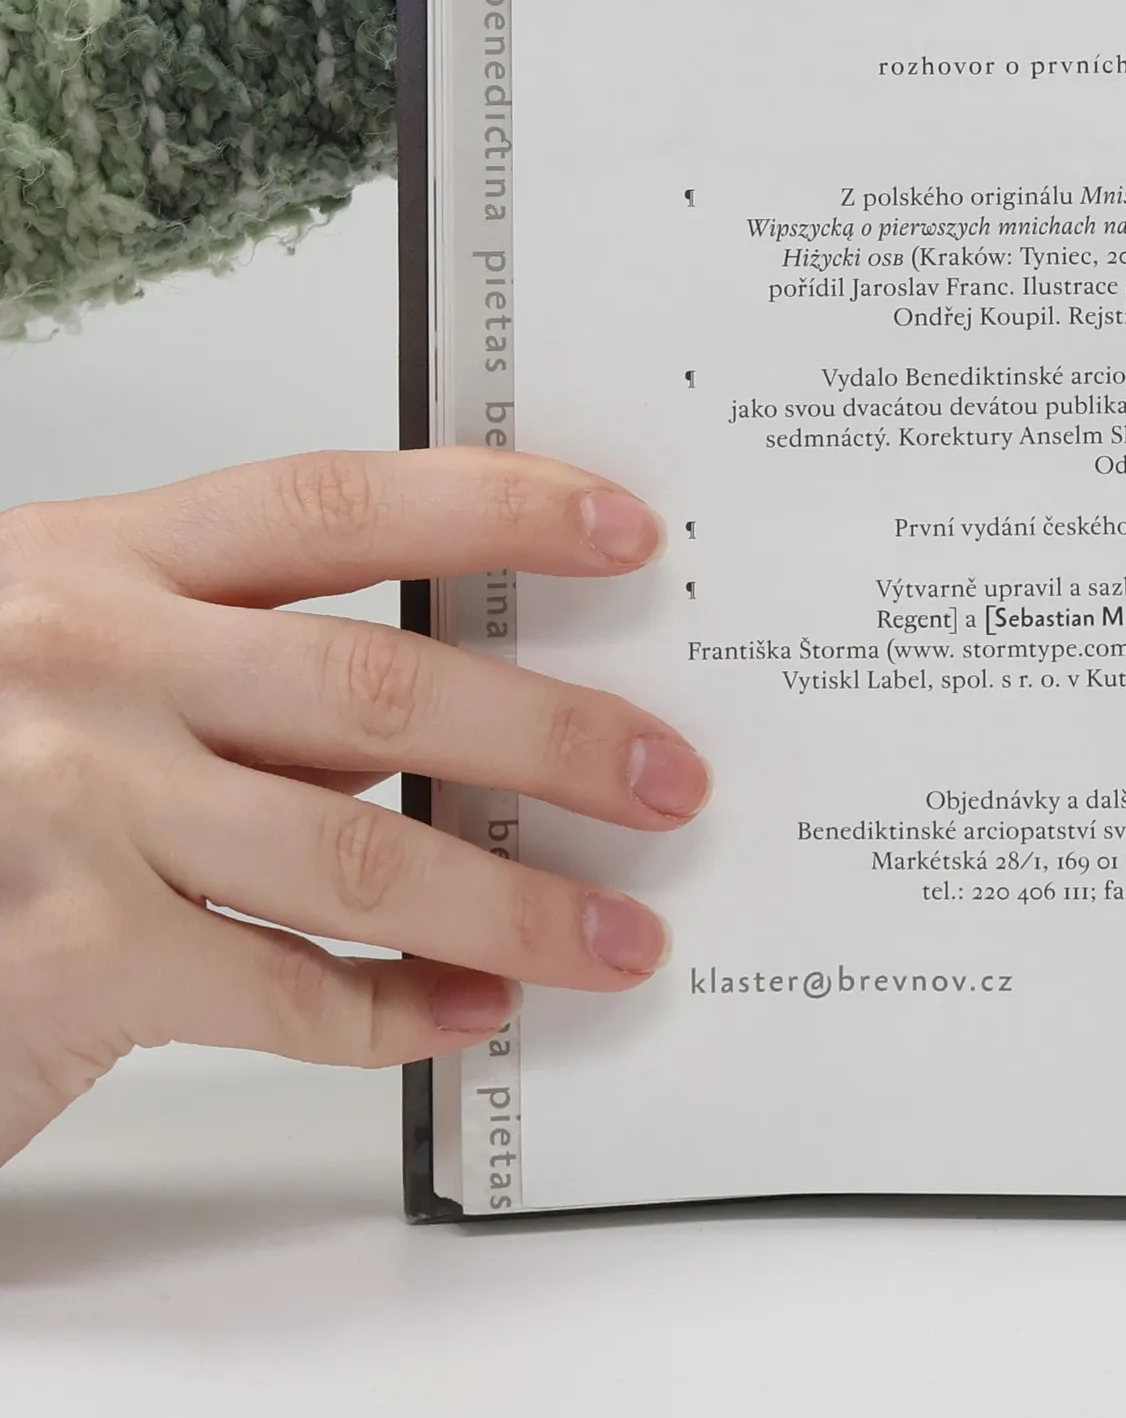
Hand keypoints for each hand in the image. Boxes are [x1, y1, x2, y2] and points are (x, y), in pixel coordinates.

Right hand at [0, 449, 707, 1165]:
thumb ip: (239, 666)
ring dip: (516, 901)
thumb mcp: (83, 657)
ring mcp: (75, 811)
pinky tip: (470, 1009)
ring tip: (618, 931)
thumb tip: (455, 711)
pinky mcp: (69, 959)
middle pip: (379, 689)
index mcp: (107, 563)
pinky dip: (397, 1010)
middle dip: (552, 738)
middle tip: (666, 774)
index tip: (622, 529)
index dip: (494, 508)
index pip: (339, 505)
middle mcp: (93, 666)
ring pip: (360, 853)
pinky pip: (284, 993)